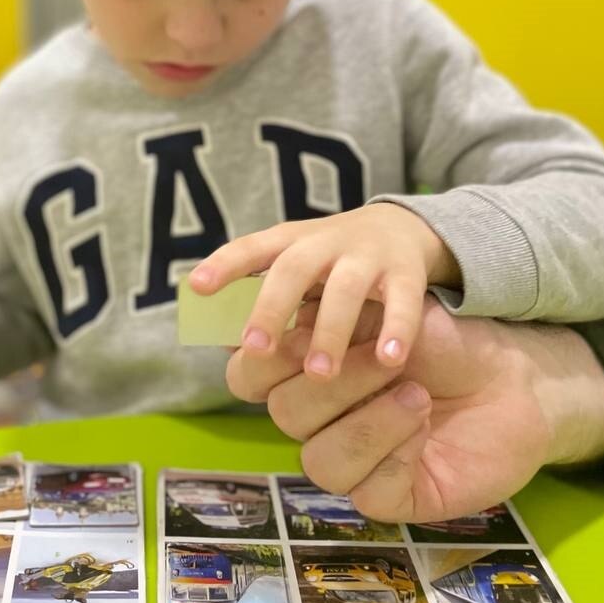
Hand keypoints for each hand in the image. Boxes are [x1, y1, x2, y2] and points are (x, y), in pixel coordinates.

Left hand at [190, 204, 459, 377]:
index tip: (197, 286)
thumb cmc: (329, 264)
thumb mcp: (294, 269)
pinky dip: (397, 330)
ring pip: (344, 288)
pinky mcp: (406, 271)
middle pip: (292, 269)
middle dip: (273, 308)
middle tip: (256, 349)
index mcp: (289, 243)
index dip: (225, 264)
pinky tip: (390, 361)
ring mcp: (365, 255)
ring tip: (319, 374)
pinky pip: (402, 300)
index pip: (251, 249)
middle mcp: (323, 244)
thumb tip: (225, 348)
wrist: (401, 228)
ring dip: (330, 330)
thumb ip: (261, 301)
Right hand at [226, 295, 603, 520]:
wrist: (510, 376)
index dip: (264, 357)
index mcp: (304, 370)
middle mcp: (317, 418)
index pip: (249, 374)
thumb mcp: (384, 308)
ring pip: (318, 459)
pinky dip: (394, 451)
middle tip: (385, 356)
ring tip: (415, 393)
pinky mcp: (386, 497)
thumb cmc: (444, 339)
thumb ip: (330, 309)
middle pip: (285, 413)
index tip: (300, 333)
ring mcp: (349, 461)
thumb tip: (281, 299)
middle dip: (337, 380)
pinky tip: (422, 425)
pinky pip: (365, 489)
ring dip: (367, 420)